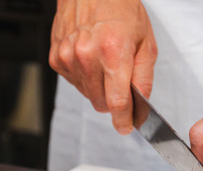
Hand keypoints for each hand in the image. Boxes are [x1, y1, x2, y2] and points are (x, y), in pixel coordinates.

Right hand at [49, 0, 156, 133]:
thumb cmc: (121, 9)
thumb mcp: (146, 43)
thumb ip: (144, 79)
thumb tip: (140, 106)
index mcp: (112, 52)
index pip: (117, 102)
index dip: (123, 120)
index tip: (125, 126)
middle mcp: (87, 56)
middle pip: (101, 103)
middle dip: (114, 99)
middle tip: (120, 77)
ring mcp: (68, 57)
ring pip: (88, 95)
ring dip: (98, 87)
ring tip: (104, 61)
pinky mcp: (56, 58)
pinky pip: (74, 83)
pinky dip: (84, 77)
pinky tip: (90, 57)